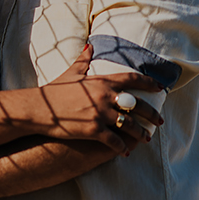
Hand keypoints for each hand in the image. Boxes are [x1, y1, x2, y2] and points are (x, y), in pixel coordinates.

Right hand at [37, 45, 163, 152]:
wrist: (38, 108)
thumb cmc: (53, 90)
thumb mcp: (70, 73)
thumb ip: (83, 60)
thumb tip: (90, 46)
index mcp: (101, 81)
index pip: (132, 79)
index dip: (149, 84)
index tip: (160, 88)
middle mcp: (104, 97)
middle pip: (137, 104)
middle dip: (152, 114)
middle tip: (160, 120)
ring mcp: (100, 114)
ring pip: (130, 125)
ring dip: (141, 133)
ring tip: (146, 138)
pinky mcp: (93, 130)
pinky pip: (114, 141)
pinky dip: (121, 148)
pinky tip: (125, 153)